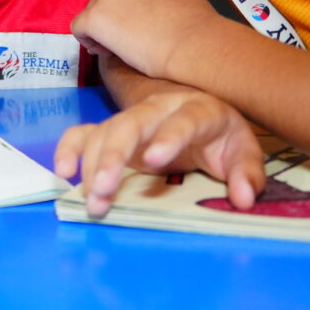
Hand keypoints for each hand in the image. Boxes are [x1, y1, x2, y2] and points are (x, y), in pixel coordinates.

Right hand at [55, 89, 265, 218]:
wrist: (205, 120)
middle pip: (131, 123)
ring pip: (105, 132)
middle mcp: (159, 109)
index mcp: (198, 110)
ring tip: (93, 200)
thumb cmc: (223, 139)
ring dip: (93, 165)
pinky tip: (63, 171)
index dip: (168, 137)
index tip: (153, 161)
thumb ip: (247, 173)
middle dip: (113, 155)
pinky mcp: (114, 131)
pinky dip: (70, 148)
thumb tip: (243, 199)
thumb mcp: (244, 153)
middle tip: (102, 191)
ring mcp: (133, 119)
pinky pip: (85, 132)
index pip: (183, 121)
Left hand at [72, 0, 223, 78]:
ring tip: (120, 45)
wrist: (195, 47)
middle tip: (128, 33)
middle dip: (112, 10)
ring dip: (102, 25)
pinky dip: (88, 39)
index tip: (135, 15)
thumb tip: (144, 8)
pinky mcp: (95, 16)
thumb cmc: (198, 29)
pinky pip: (79, 27)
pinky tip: (104, 50)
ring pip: (92, 8)